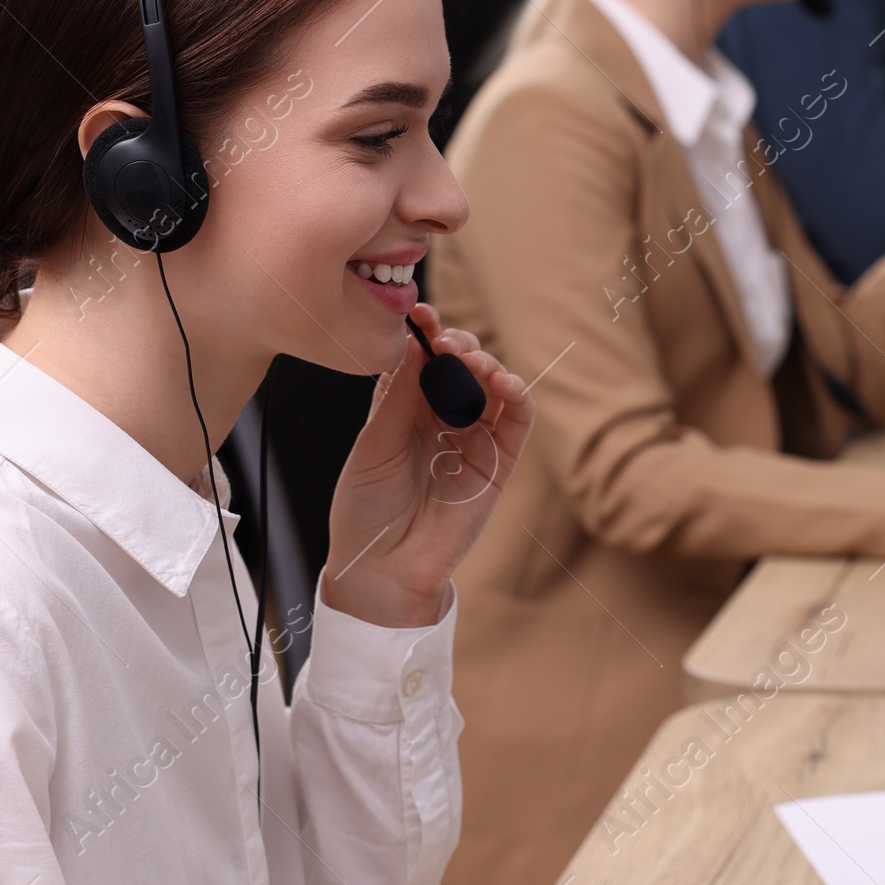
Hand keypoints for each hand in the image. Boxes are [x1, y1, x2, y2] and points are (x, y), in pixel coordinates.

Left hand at [321, 302, 533, 629]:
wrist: (382, 569)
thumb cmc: (366, 511)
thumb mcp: (373, 445)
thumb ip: (398, 396)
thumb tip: (412, 342)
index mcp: (406, 409)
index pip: (425, 359)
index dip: (427, 334)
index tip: (421, 315)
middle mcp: (442, 419)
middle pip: (462, 365)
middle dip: (458, 344)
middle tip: (446, 341)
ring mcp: (473, 439)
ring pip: (493, 385)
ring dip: (487, 364)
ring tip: (471, 362)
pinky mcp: (499, 462)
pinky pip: (518, 420)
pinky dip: (518, 394)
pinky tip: (502, 381)